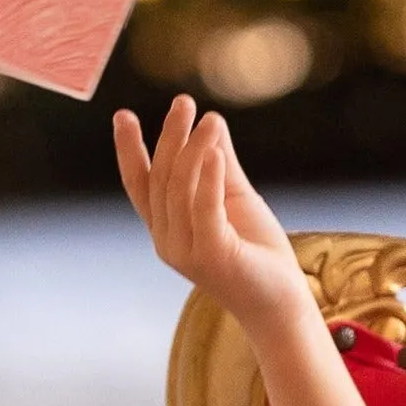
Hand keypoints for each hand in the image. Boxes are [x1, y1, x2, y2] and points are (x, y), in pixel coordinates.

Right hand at [113, 94, 306, 330]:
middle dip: (170, 137)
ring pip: (180, 190)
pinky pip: (204, 210)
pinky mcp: (212, 256)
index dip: (129, 151)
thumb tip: (213, 121)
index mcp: (167, 228)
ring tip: (209, 119)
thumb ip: (222, 164)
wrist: (282, 303)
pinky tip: (214, 151)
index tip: (123, 116)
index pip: (140, 185)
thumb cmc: (258, 254)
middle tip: (183, 103)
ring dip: (193, 149)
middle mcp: (168, 241)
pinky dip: (208, 178)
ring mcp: (186, 251)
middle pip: (161, 180)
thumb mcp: (236, 199)